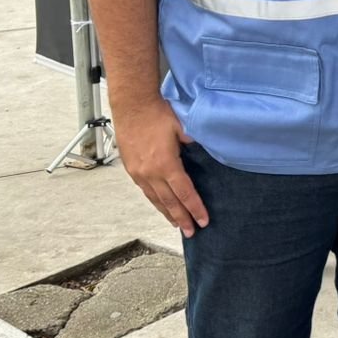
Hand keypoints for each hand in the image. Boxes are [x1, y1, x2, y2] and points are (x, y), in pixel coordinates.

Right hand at [115, 98, 207, 237]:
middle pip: (169, 202)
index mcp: (166, 164)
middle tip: (191, 232)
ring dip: (167, 213)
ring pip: (155, 199)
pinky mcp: (132, 169)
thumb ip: (194, 143)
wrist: (132, 106)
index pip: (185, 192)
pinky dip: (155, 202)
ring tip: (177, 224)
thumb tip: (205, 152)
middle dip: (182, 218)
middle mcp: (151, 173)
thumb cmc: (158, 114)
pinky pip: (146, 191)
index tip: (203, 220)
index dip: (195, 208)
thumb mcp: (183, 127)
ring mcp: (139, 173)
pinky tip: (161, 205)